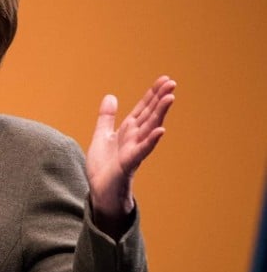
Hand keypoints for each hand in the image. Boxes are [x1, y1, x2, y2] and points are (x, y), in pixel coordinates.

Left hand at [85, 75, 175, 235]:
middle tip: (172, 82)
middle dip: (159, 98)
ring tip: (170, 97)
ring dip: (159, 113)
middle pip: (149, 114)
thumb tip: (110, 96)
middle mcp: (134, 138)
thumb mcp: (102, 136)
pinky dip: (151, 140)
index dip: (152, 94)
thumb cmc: (104, 167)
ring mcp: (134, 150)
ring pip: (149, 128)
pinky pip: (142, 150)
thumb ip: (107, 117)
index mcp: (128, 131)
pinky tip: (161, 130)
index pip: (142, 108)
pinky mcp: (129, 163)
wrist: (100, 192)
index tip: (164, 79)